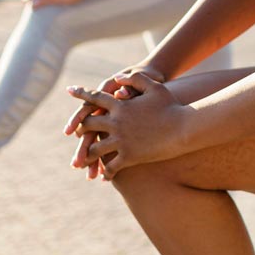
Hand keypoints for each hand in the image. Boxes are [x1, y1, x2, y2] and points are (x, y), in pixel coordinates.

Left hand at [66, 72, 189, 177]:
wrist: (184, 128)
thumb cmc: (172, 106)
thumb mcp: (154, 87)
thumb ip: (134, 79)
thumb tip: (117, 78)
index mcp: (120, 105)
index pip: (95, 98)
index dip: (81, 93)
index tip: (69, 90)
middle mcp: (116, 123)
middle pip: (89, 124)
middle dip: (80, 128)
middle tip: (74, 132)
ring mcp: (121, 141)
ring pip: (96, 149)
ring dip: (88, 154)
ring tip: (82, 160)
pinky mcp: (129, 157)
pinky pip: (111, 166)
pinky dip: (105, 171)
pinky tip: (103, 176)